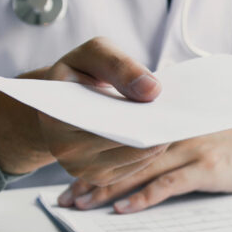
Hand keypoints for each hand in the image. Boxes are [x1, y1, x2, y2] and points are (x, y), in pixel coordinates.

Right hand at [0, 37, 166, 184]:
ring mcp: (83, 169)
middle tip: (176, 108)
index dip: (137, 111)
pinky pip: (139, 165)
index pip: (105, 119)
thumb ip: (119, 65)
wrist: (67, 99)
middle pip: (127, 141)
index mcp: (56, 117)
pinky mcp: (102, 178)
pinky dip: (154, 147)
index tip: (161, 96)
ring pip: (139, 156)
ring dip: (159, 136)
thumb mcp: (94, 53)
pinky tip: (161, 129)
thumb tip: (152, 90)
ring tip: (172, 116)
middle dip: (155, 123)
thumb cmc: (81, 72)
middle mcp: (65, 150)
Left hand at [58, 110, 231, 211]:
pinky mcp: (207, 166)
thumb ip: (179, 142)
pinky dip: (143, 197)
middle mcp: (176, 134)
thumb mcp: (207, 133)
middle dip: (89, 179)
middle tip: (63, 198)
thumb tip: (152, 159)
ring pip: (137, 170)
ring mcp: (191, 149)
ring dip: (105, 190)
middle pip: (122, 157)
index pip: (126, 142)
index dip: (96, 159)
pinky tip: (123, 209)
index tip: (73, 175)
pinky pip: (167, 183)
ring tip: (80, 205)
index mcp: (173, 125)